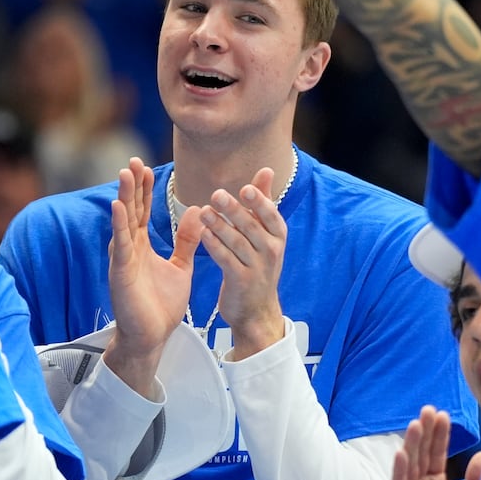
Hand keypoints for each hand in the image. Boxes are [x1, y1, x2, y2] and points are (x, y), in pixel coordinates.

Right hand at [104, 159, 203, 391]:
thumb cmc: (161, 305)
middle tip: (133, 160)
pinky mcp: (120, 273)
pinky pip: (120, 245)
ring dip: (123, 197)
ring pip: (122, 222)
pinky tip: (118, 207)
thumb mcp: (180, 267)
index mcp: (141, 246)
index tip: (144, 166)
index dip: (143, 189)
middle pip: (130, 210)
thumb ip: (186, 241)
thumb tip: (197, 212)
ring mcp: (123, 259)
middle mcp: (129, 248)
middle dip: (131, 186)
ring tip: (125, 174)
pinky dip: (119, 225)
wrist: (153, 337)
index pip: (142, 211)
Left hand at [200, 167, 285, 358]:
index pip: (270, 214)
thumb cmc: (258, 263)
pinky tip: (203, 234)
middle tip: (216, 195)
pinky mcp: (241, 281)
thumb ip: (262, 202)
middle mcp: (271, 250)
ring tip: (204, 212)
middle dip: (234, 210)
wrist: (256, 310)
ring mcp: (257, 267)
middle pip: (251, 226)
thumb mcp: (265, 234)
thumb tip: (266, 169)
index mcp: (277, 235)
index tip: (245, 189)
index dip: (259, 202)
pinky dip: (215, 246)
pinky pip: (227, 260)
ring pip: (237, 242)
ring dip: (220, 226)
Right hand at [389, 407, 480, 479]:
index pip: (434, 457)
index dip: (438, 437)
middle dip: (425, 433)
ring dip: (411, 445)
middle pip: (420, 456)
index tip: (442, 415)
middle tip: (429, 409)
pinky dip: (399, 472)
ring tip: (416, 423)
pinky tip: (401, 454)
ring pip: (408, 468)